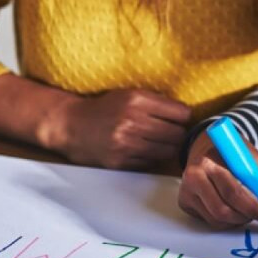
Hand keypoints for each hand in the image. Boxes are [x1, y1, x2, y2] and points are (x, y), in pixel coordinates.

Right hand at [43, 89, 189, 169]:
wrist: (71, 125)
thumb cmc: (104, 108)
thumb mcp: (128, 94)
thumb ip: (156, 102)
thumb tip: (186, 114)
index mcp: (137, 100)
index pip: (181, 113)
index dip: (183, 117)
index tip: (179, 118)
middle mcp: (132, 121)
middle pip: (178, 134)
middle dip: (178, 134)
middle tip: (171, 132)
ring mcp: (126, 143)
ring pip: (168, 151)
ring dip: (168, 147)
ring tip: (160, 142)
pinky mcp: (120, 161)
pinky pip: (151, 162)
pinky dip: (152, 158)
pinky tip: (143, 150)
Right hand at [178, 130, 257, 228]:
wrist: (205, 147)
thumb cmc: (230, 153)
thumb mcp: (248, 158)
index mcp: (209, 163)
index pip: (233, 190)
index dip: (254, 205)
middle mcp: (193, 178)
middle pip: (222, 209)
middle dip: (248, 215)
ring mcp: (187, 192)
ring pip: (217, 219)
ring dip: (239, 219)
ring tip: (251, 210)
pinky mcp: (185, 203)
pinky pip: (210, 221)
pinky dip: (228, 221)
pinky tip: (236, 211)